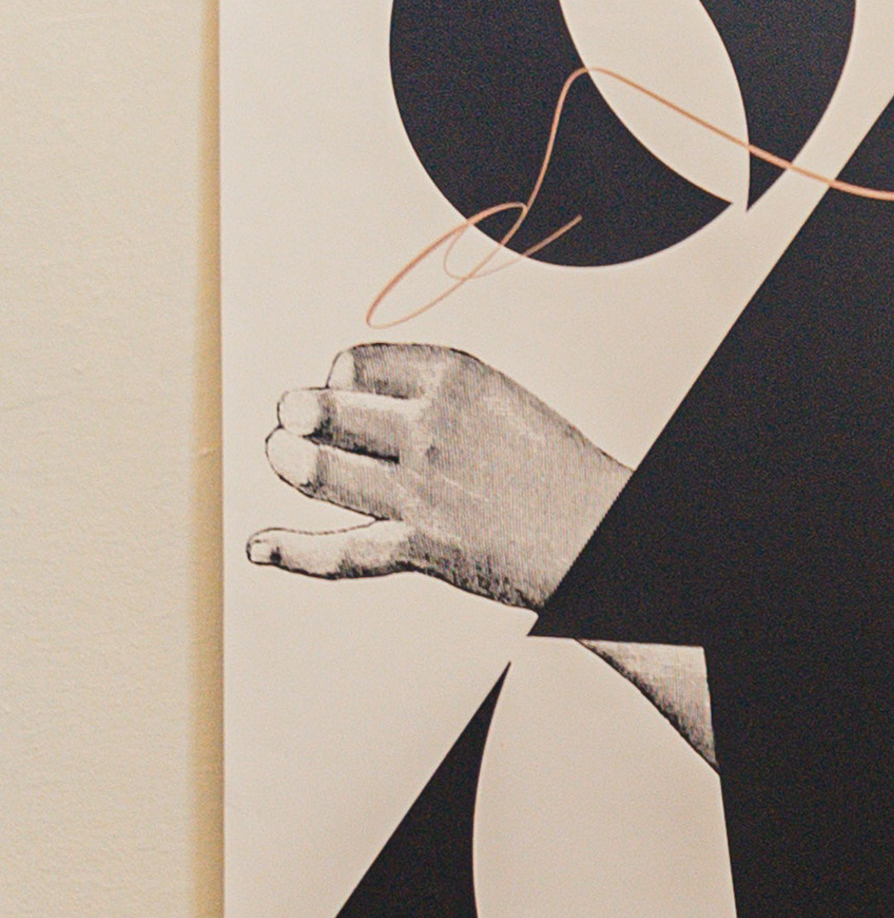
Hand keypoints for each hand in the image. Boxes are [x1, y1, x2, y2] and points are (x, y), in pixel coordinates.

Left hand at [249, 343, 624, 611]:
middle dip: (301, 416)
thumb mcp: (503, 405)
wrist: (609, 538)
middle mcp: (433, 428)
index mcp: (455, 380)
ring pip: (320, 473)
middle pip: (325, 411)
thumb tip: (353, 403)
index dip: (337, 379)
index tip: (341, 392)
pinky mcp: (424, 548)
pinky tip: (261, 548)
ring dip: (292, 465)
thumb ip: (434, 399)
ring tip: (285, 459)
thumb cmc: (562, 477)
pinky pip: (343, 553)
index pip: (355, 364)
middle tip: (293, 421)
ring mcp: (424, 491)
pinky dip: (295, 554)